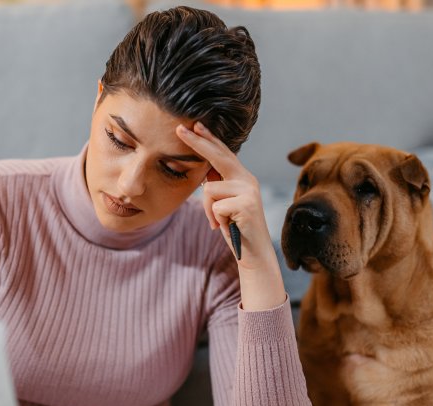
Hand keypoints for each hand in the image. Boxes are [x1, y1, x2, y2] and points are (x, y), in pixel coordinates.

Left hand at [175, 121, 272, 269]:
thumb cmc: (235, 228)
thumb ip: (218, 185)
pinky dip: (215, 219)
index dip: (209, 139)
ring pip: (209, 189)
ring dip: (208, 210)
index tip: (195, 125)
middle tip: (179, 129)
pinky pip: (214, 206)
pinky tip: (227, 226)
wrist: (253, 254)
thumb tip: (204, 171)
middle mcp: (248, 179)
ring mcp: (248, 191)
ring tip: (221, 222)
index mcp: (243, 177)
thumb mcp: (224, 204)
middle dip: (197, 143)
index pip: (223, 153)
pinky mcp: (246, 205)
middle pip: (218, 157)